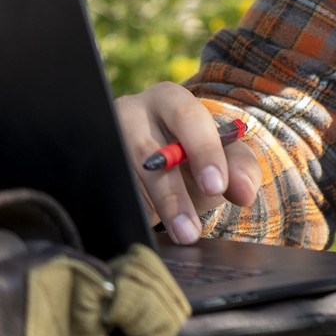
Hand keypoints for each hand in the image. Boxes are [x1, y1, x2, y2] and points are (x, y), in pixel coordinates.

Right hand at [114, 82, 261, 243]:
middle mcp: (131, 112)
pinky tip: (144, 231)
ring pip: (124, 178)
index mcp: (170, 99)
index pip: (188, 118)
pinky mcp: (91, 167)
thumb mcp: (222, 156)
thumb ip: (240, 169)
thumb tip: (245, 192)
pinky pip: (106, 194)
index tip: (216, 186)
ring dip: (150, 210)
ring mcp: (105, 139)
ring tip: (176, 235)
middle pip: (149, 154)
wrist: (160, 161)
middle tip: (190, 231)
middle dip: (172, 196)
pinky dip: (127, 214)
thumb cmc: (193, 153)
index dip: (203, 151)